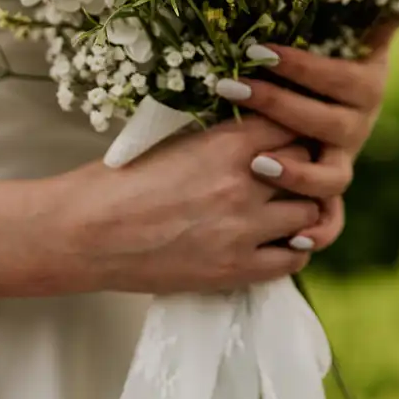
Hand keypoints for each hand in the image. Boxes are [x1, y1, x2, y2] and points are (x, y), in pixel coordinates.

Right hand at [43, 114, 350, 295]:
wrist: (86, 233)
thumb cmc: (120, 180)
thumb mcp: (175, 140)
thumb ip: (224, 138)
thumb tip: (259, 134)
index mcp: (228, 145)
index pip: (296, 127)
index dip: (297, 129)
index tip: (291, 134)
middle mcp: (245, 185)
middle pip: (313, 169)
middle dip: (308, 167)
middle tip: (298, 169)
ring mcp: (244, 231)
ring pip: (311, 216)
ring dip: (303, 208)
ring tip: (288, 205)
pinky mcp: (236, 271)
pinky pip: (293, 260)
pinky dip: (293, 248)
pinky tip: (279, 239)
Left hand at [215, 20, 398, 252]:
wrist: (317, 96)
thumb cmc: (323, 52)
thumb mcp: (343, 26)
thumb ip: (375, 5)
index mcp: (366, 83)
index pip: (339, 76)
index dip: (302, 66)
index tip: (258, 49)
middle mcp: (358, 125)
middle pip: (328, 124)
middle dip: (278, 106)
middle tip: (232, 87)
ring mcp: (343, 160)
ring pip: (332, 178)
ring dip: (296, 174)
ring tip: (256, 162)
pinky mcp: (328, 192)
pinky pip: (331, 222)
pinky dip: (317, 233)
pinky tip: (292, 237)